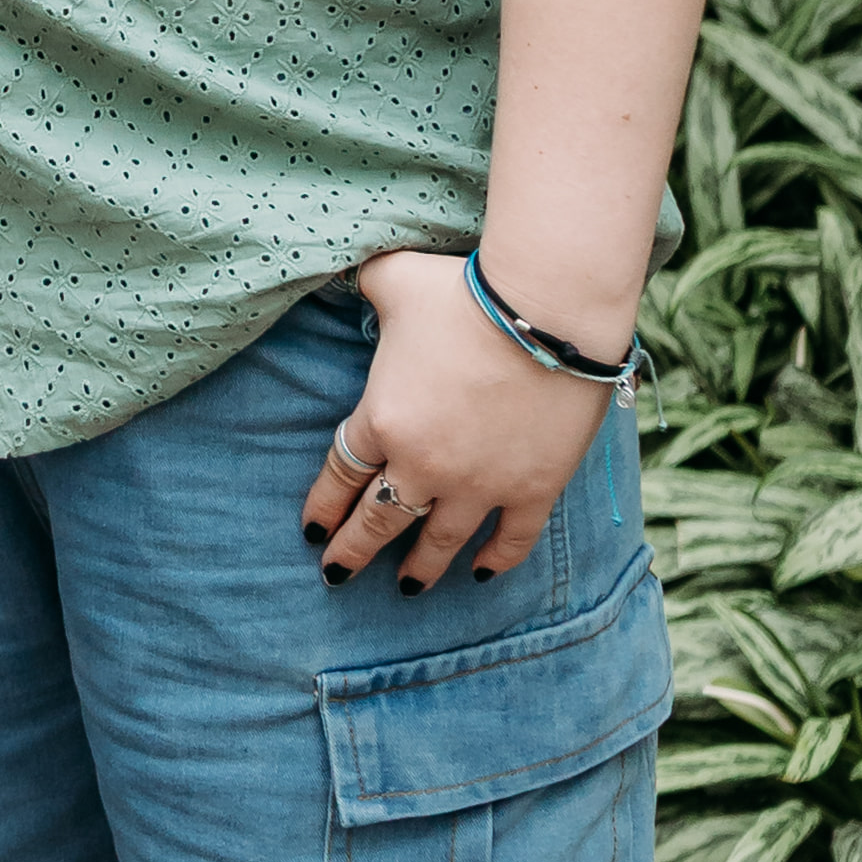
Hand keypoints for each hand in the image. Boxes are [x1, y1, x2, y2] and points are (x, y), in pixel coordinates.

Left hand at [302, 244, 613, 592]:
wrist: (548, 311)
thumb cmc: (465, 292)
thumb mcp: (395, 280)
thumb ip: (367, 285)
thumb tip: (350, 273)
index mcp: (383, 420)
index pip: (341, 475)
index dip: (324, 507)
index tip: (312, 532)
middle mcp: (424, 464)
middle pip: (380, 520)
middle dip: (353, 552)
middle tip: (336, 575)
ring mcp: (480, 484)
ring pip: (440, 542)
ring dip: (420, 568)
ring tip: (406, 587)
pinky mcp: (532, 489)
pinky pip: (510, 539)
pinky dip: (495, 560)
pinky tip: (480, 573)